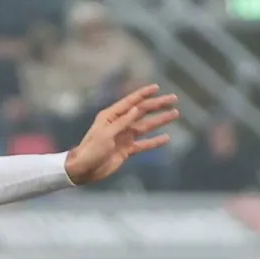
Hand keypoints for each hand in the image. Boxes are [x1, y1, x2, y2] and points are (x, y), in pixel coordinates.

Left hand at [63, 84, 179, 184]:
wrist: (84, 170)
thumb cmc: (91, 150)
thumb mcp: (106, 134)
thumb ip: (122, 122)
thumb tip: (136, 108)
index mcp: (111, 116)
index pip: (131, 102)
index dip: (144, 94)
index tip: (157, 88)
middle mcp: (119, 124)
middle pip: (142, 112)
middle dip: (158, 105)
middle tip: (174, 99)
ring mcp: (124, 137)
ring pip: (146, 126)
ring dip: (160, 120)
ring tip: (175, 114)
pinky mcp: (126, 150)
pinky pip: (144, 144)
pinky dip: (155, 141)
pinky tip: (167, 138)